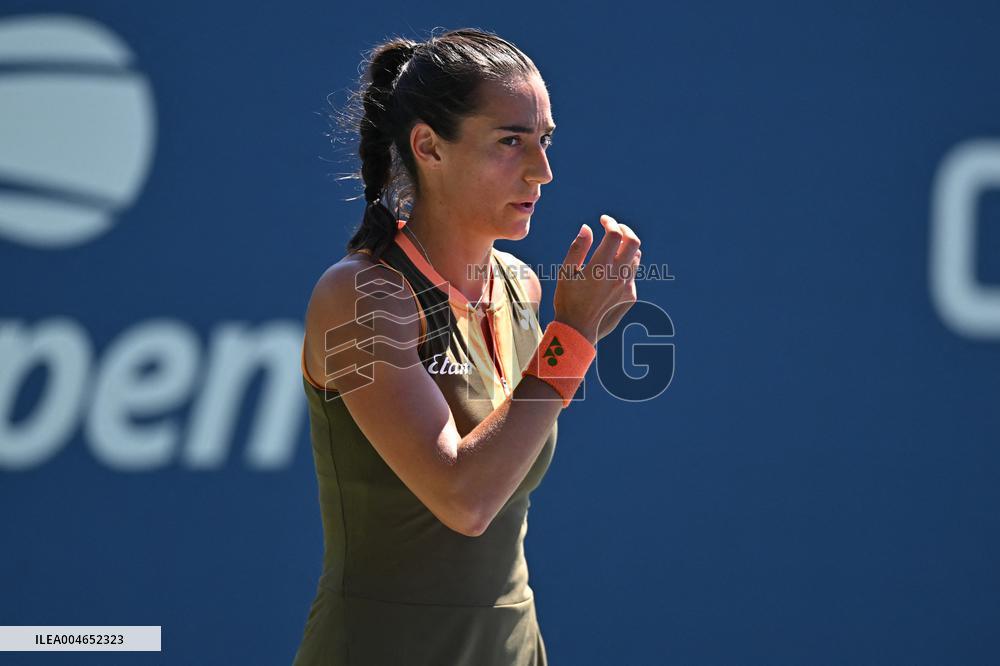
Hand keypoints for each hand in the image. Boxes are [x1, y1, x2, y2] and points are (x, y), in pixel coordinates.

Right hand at [553, 214, 641, 343]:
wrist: (578, 329)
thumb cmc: (567, 299)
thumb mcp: (566, 272)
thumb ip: (577, 248)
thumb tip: (587, 228)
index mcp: (600, 267)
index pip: (614, 234)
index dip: (610, 222)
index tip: (602, 220)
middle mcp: (617, 274)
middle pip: (633, 241)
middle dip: (625, 229)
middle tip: (614, 227)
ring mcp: (626, 285)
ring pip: (636, 256)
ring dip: (627, 245)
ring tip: (615, 244)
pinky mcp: (630, 295)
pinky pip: (634, 272)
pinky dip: (627, 262)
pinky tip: (615, 265)